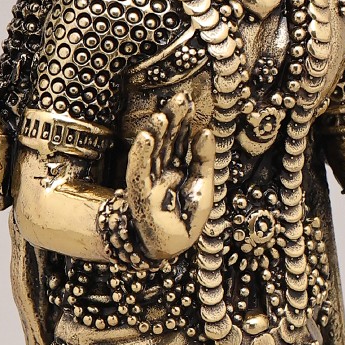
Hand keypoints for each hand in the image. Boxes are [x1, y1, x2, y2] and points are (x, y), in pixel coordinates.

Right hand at [124, 92, 214, 260]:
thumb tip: (204, 131)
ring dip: (157, 133)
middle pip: (167, 139)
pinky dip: (142, 154)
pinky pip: (140, 172)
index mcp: (176, 167)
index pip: (179, 139)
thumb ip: (204, 159)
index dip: (184, 121)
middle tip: (181, 97)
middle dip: (173, 119)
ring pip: (153, 152)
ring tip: (164, 114)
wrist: (171, 247)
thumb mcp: (203, 186)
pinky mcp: (140, 195)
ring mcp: (150, 181)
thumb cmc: (186, 220)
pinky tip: (147, 138)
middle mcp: (161, 170)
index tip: (190, 100)